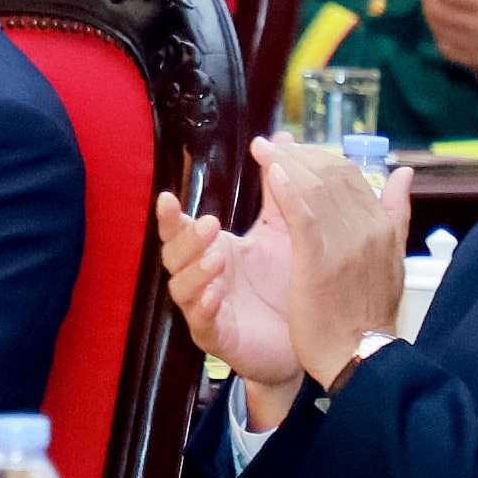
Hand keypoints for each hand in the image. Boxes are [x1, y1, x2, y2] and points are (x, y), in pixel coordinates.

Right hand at [156, 145, 300, 423]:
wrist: (310, 336)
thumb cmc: (288, 281)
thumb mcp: (284, 228)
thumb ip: (277, 187)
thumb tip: (276, 139)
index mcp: (212, 249)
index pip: (181, 229)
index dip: (170, 216)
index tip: (167, 196)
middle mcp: (202, 277)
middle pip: (173, 256)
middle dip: (187, 239)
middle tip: (211, 224)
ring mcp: (206, 308)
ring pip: (181, 289)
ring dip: (196, 272)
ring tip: (217, 259)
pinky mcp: (218, 337)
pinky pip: (202, 323)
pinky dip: (205, 307)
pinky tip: (217, 295)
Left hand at [255, 135, 412, 393]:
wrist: (364, 358)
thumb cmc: (368, 314)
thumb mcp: (391, 260)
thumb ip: (395, 213)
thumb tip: (404, 173)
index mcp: (383, 226)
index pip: (350, 174)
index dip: (317, 156)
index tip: (292, 149)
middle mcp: (368, 228)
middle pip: (332, 174)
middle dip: (298, 154)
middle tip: (271, 145)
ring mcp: (346, 244)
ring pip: (317, 187)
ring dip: (286, 163)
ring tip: (264, 151)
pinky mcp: (321, 262)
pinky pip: (303, 215)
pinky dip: (287, 189)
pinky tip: (271, 173)